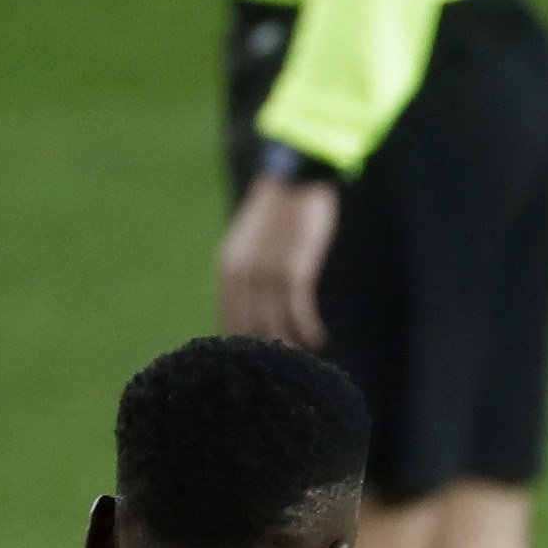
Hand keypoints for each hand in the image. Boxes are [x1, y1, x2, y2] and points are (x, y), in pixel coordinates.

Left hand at [216, 172, 338, 346]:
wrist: (294, 179)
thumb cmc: (277, 211)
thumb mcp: (249, 243)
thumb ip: (246, 272)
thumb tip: (253, 304)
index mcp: (229, 270)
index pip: (229, 320)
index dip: (243, 345)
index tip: (257, 363)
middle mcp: (243, 276)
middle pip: (251, 329)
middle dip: (268, 351)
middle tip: (285, 368)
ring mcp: (267, 275)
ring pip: (277, 326)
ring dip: (293, 344)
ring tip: (306, 356)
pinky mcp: (293, 271)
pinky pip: (299, 313)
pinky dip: (309, 330)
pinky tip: (319, 338)